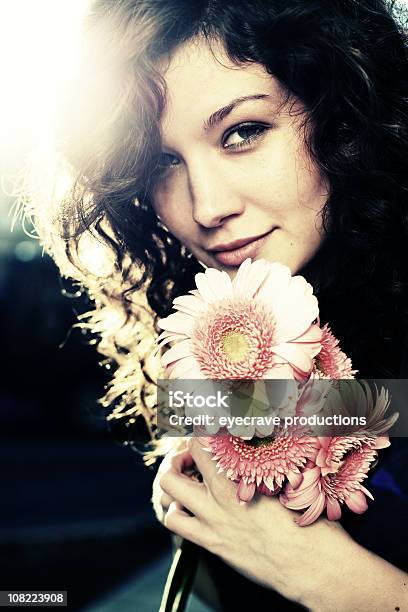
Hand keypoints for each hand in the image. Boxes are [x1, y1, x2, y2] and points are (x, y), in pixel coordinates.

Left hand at [155, 437, 407, 610]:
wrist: (314, 566)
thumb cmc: (309, 518)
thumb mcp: (289, 480)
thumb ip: (263, 462)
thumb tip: (263, 439)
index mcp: (239, 475)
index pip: (201, 442)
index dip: (197, 431)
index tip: (203, 428)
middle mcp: (219, 497)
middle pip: (173, 469)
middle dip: (177, 459)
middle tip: (191, 458)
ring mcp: (212, 523)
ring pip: (168, 496)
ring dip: (173, 487)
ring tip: (187, 484)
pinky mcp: (213, 545)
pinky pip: (178, 525)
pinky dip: (177, 513)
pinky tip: (192, 511)